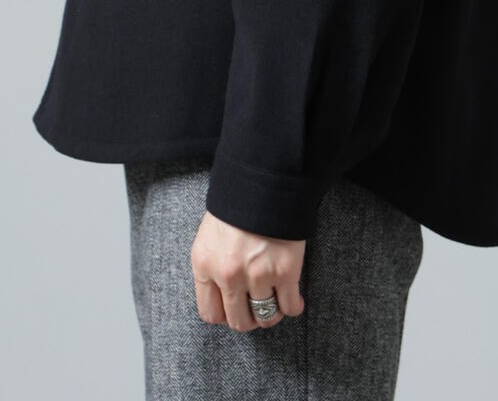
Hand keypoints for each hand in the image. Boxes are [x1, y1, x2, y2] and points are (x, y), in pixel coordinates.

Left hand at [190, 209, 306, 329]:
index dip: (225, 315)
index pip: (210, 313)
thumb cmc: (237, 202)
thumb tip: (221, 294)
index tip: (235, 309)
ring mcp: (257, 275)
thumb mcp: (211, 234)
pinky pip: (290, 306)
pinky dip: (293, 306)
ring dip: (272, 313)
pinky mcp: (285, 271)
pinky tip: (293, 298)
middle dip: (249, 318)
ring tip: (276, 302)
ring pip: (265, 317)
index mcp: (204, 264)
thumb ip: (212, 265)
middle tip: (257, 308)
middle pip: (238, 320)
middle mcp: (228, 275)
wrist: (264, 177)